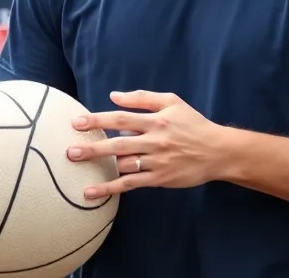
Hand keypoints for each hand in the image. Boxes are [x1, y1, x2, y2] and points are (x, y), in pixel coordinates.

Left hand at [66, 90, 221, 198]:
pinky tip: (92, 193)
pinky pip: (131, 184)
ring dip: (99, 167)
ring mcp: (157, 162)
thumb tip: (113, 96)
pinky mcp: (159, 179)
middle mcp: (154, 141)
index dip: (98, 120)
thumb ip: (142, 98)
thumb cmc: (192, 124)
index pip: (121, 119)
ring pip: (124, 165)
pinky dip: (111, 188)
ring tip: (74, 168)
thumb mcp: (172, 102)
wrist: (218, 152)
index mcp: (156, 120)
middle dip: (93, 147)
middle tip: (70, 150)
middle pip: (118, 144)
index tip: (77, 123)